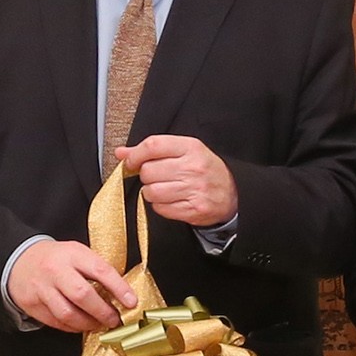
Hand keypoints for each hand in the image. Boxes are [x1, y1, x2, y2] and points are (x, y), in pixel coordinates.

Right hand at [10, 238, 135, 334]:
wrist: (18, 260)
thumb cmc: (56, 259)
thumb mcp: (77, 254)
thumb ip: (95, 270)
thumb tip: (122, 293)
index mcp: (73, 254)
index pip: (100, 270)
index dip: (119, 288)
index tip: (132, 302)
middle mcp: (56, 270)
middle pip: (82, 295)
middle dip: (102, 311)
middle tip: (114, 320)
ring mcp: (42, 288)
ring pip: (68, 313)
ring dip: (87, 324)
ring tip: (98, 324)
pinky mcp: (32, 304)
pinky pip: (56, 322)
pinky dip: (72, 327)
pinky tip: (80, 325)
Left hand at [119, 133, 239, 229]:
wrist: (234, 193)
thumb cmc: (205, 170)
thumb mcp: (184, 151)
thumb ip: (152, 151)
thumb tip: (121, 153)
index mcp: (191, 147)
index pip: (152, 146)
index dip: (135, 155)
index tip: (131, 162)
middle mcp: (192, 168)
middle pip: (148, 171)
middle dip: (146, 176)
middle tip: (157, 176)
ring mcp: (193, 190)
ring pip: (151, 192)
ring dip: (152, 192)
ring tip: (165, 189)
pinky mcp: (193, 210)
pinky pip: (160, 209)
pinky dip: (161, 206)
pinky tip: (172, 200)